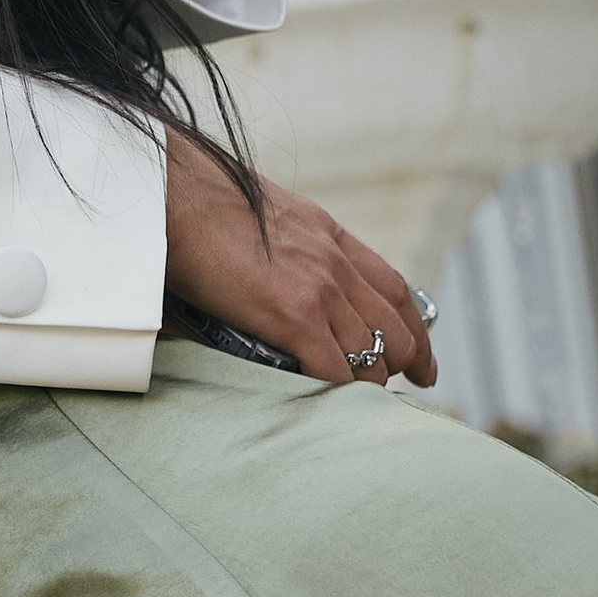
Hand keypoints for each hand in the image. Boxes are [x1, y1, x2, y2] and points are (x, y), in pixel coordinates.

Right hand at [162, 137, 437, 390]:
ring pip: (371, 356)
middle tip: (391, 388)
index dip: (415, 329)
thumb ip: (285, 244)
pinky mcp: (294, 316)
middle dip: (402, 365)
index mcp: (329, 235)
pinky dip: (335, 391)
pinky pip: (335, 371)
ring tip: (351, 401)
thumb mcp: (264, 213)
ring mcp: (320, 290)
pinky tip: (326, 400)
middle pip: (396, 328)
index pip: (394, 289)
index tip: (422, 359)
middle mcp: (335, 262)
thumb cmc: (199, 202)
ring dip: (365, 384)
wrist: (175, 194)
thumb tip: (271, 275)